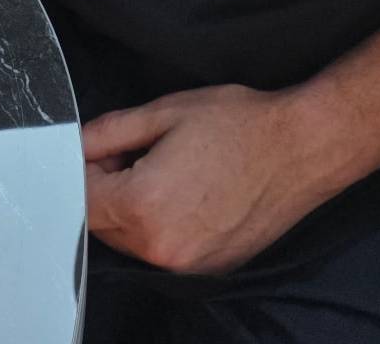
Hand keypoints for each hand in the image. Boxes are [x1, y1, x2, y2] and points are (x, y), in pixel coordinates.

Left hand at [83, 83, 333, 275]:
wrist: (300, 147)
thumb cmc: (240, 126)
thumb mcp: (165, 112)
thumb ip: (110, 132)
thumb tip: (78, 146)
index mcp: (143, 206)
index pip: (83, 199)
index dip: (85, 169)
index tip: (102, 150)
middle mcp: (161, 247)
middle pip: (104, 225)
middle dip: (108, 189)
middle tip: (138, 152)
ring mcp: (187, 264)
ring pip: (133, 241)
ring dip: (135, 209)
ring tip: (169, 169)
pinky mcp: (208, 268)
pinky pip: (165, 250)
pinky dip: (164, 225)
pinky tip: (189, 192)